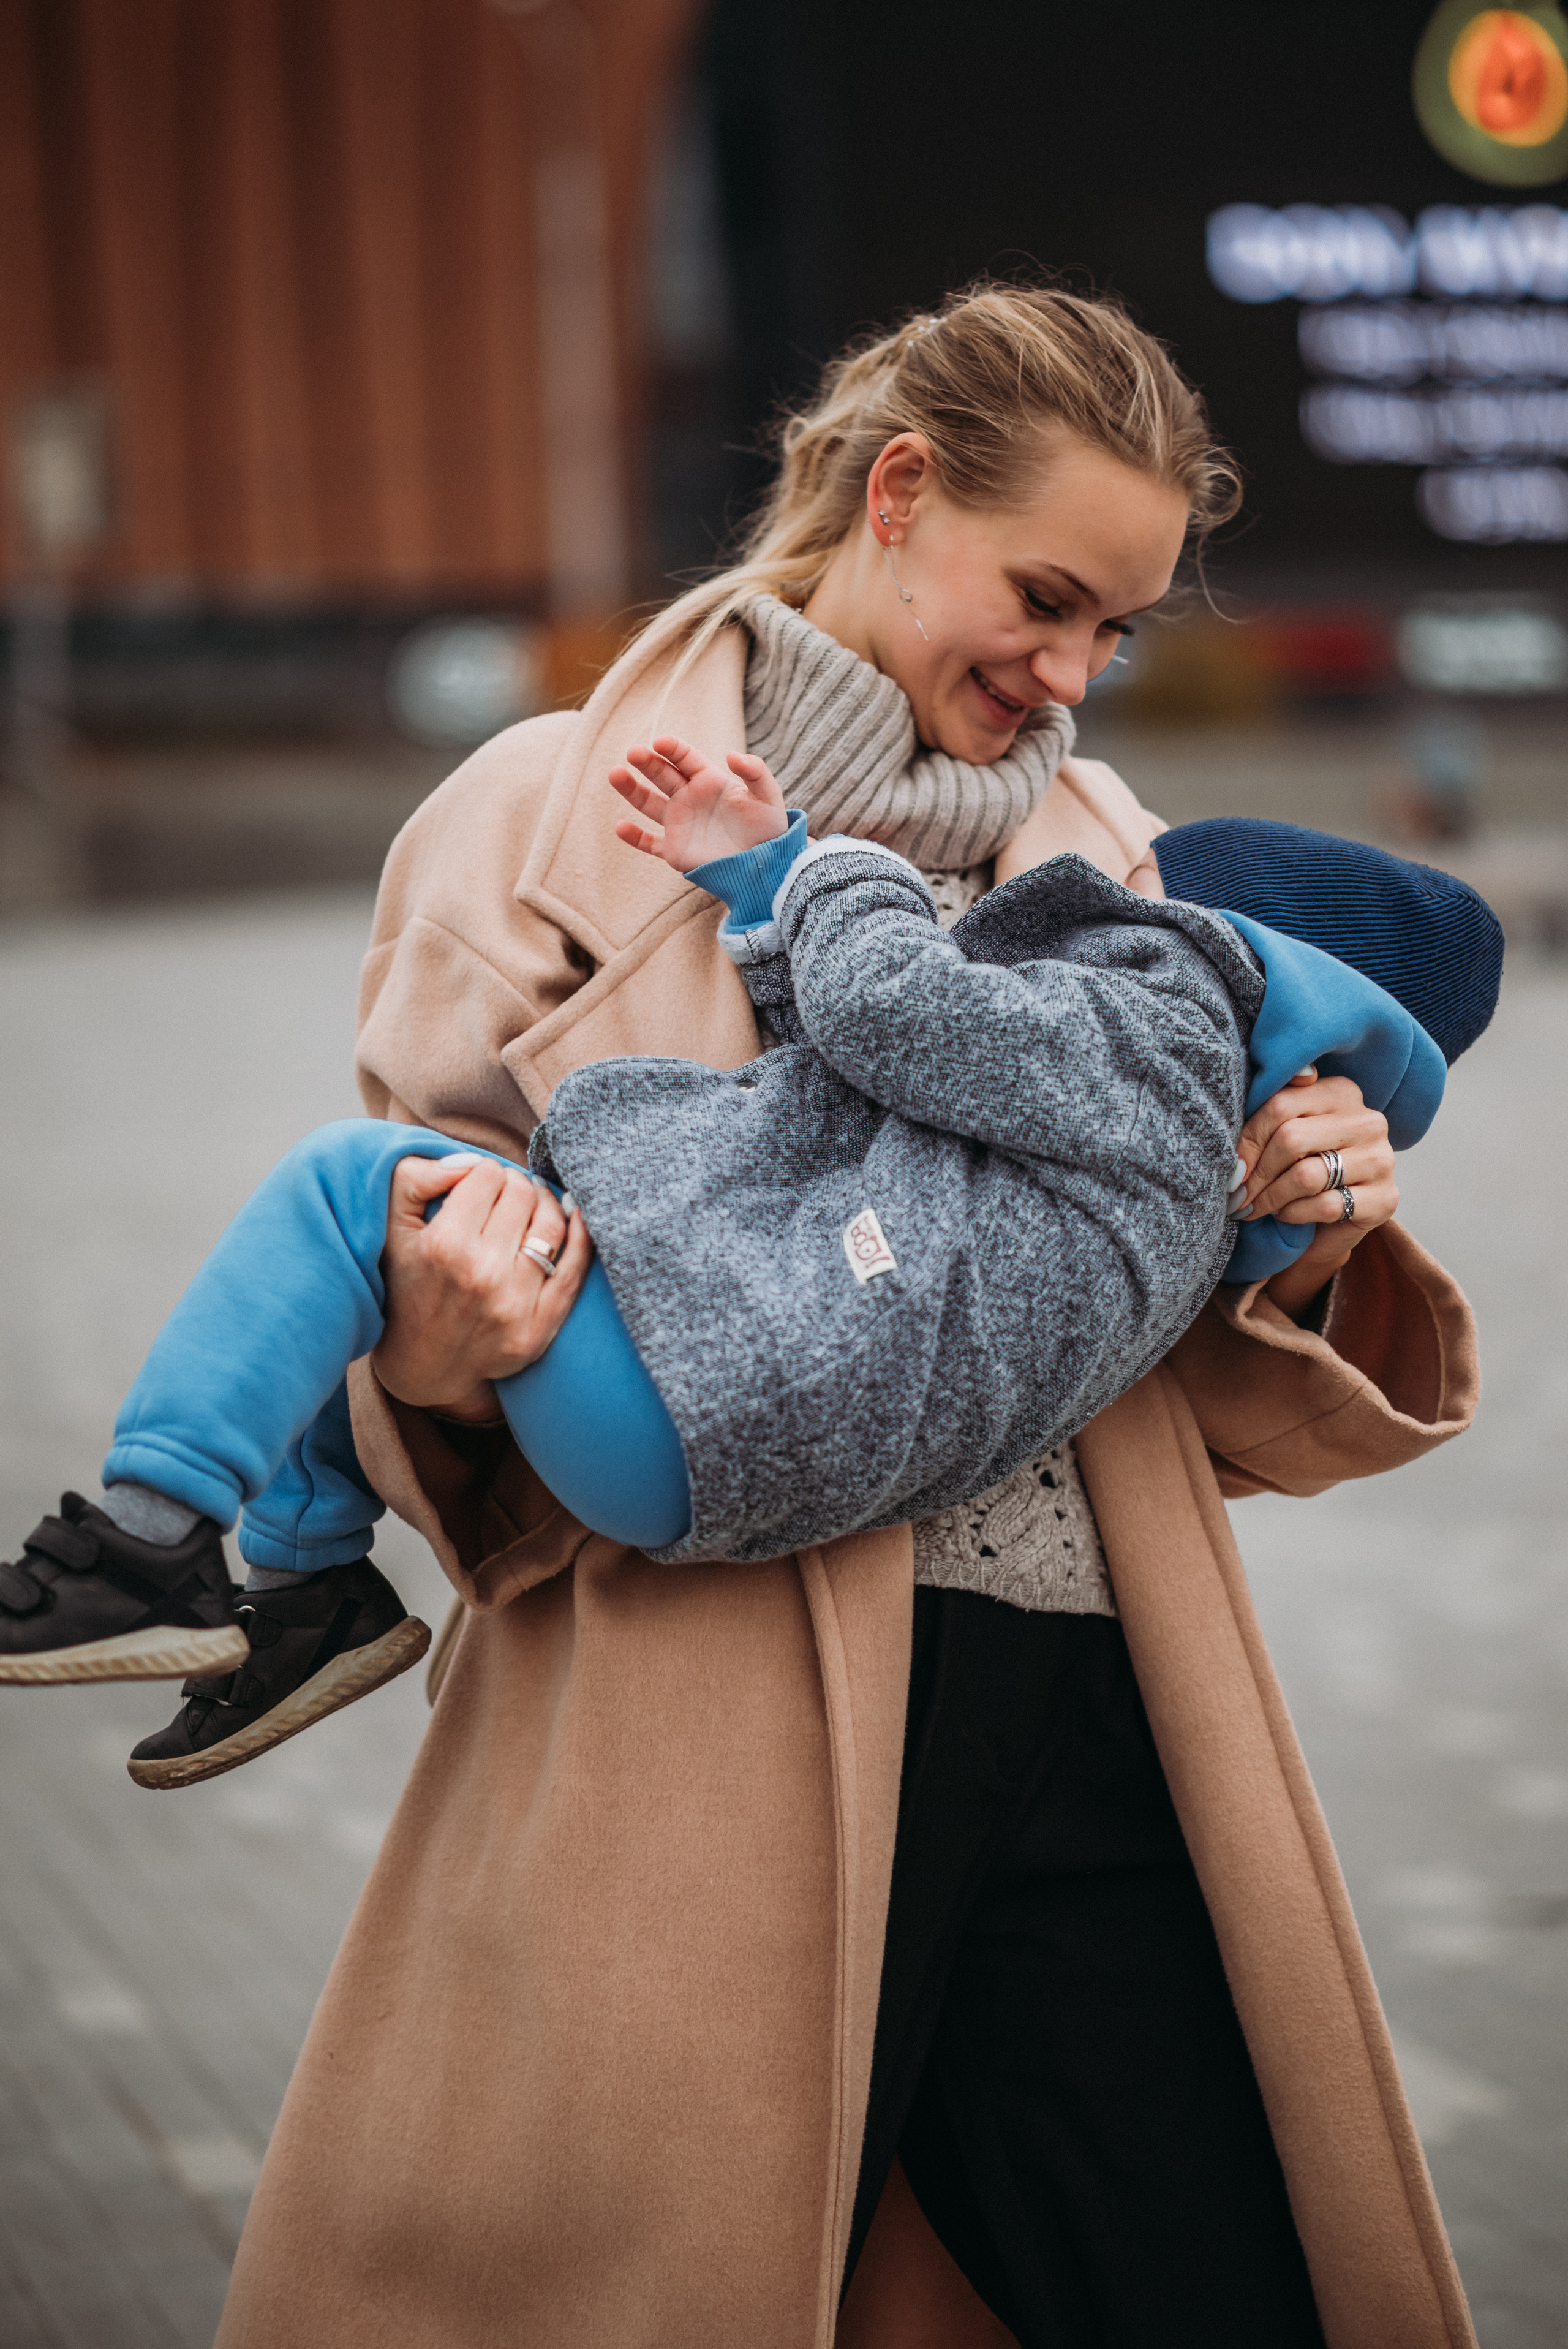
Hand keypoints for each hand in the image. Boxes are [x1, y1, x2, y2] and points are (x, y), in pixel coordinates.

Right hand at [371, 1154, 592, 1420]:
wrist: (422, 1365)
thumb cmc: (407, 1286)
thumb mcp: (391, 1228)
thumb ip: (416, 1178)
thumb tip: (470, 1161)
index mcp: (444, 1245)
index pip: (488, 1174)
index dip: (483, 1173)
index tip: (478, 1186)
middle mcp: (482, 1274)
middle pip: (523, 1194)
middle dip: (514, 1186)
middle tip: (504, 1196)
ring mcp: (514, 1305)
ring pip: (552, 1224)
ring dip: (546, 1203)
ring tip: (533, 1204)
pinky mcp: (538, 1329)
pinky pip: (575, 1270)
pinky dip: (582, 1236)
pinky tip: (575, 1218)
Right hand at [610, 735, 787, 870]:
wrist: (766, 865)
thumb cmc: (768, 828)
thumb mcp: (768, 796)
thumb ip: (755, 772)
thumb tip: (732, 755)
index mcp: (708, 780)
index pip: (684, 758)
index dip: (672, 749)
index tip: (660, 743)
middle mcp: (689, 798)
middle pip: (662, 775)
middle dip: (647, 763)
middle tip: (633, 752)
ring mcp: (679, 823)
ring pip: (649, 803)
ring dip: (631, 790)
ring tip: (615, 774)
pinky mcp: (675, 850)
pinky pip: (649, 843)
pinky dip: (635, 837)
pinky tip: (620, 827)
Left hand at [1232, 1069, 1398, 1320]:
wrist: (1333, 1222)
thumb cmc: (1302, 1167)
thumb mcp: (1284, 1133)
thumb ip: (1266, 1117)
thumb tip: (1233, 1134)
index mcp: (1341, 1092)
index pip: (1280, 1105)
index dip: (1248, 1140)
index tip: (1233, 1167)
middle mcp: (1368, 1121)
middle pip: (1291, 1139)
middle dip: (1256, 1173)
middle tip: (1238, 1194)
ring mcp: (1381, 1159)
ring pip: (1306, 1175)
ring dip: (1271, 1197)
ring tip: (1257, 1206)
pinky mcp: (1385, 1198)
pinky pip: (1324, 1205)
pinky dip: (1294, 1214)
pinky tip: (1286, 1214)